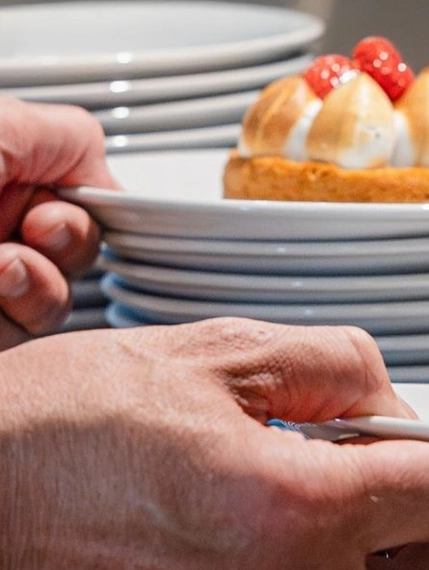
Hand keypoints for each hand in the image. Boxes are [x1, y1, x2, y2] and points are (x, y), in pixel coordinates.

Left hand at [0, 96, 117, 347]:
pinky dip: (14, 314)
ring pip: (55, 305)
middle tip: (31, 230)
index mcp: (6, 174)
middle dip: (66, 248)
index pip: (84, 207)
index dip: (90, 214)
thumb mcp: (6, 122)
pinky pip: (25, 334)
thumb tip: (110, 179)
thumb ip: (74, 138)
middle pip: (79, 258)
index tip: (73, 214)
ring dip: (37, 287)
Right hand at [0, 318, 428, 569]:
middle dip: (398, 505)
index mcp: (287, 513)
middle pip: (427, 561)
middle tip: (341, 468)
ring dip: (364, 547)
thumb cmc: (60, 434)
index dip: (420, 449)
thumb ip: (335, 365)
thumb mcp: (212, 356)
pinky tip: (262, 537)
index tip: (391, 439)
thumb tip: (388, 399)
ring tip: (296, 503)